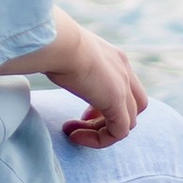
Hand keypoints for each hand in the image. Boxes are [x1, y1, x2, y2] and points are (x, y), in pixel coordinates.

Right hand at [33, 15, 147, 147]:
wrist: (59, 42)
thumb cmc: (53, 44)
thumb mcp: (67, 53)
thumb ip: (68, 62)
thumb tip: (48, 64)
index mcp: (114, 57)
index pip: (125, 86)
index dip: (107, 103)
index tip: (84, 111)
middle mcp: (125, 70)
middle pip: (135, 106)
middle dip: (111, 119)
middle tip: (83, 121)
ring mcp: (123, 87)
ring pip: (128, 122)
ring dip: (101, 132)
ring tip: (73, 133)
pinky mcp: (117, 102)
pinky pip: (118, 132)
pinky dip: (100, 140)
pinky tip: (75, 136)